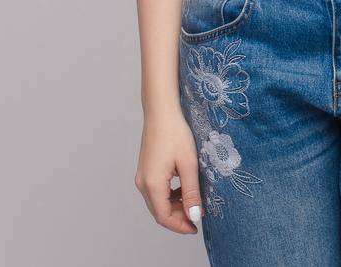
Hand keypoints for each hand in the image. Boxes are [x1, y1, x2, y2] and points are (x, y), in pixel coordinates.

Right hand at [133, 108, 202, 234]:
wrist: (161, 112)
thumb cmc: (175, 134)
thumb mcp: (188, 165)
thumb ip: (191, 193)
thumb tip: (195, 215)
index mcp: (152, 184)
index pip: (164, 217)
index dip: (180, 226)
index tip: (196, 227)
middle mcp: (143, 183)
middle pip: (159, 212)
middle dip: (178, 218)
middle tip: (197, 217)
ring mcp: (142, 176)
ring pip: (157, 203)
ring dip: (174, 208)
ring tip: (193, 203)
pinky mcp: (145, 170)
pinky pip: (156, 192)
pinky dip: (169, 197)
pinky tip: (183, 190)